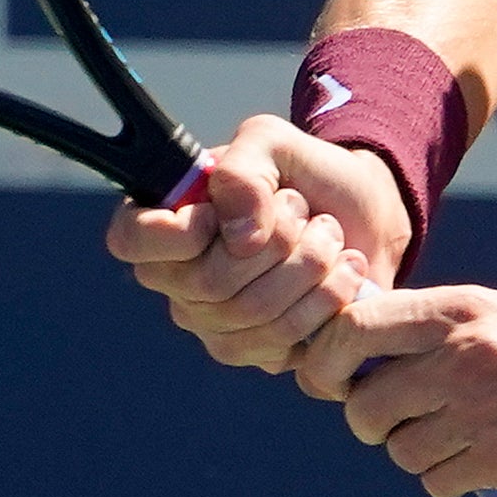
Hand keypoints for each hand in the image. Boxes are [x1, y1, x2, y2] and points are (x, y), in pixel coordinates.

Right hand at [102, 113, 415, 371]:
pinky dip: (328, 299)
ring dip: (310, 264)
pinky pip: (284, 342)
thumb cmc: (306, 173)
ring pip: (253, 313)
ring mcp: (214, 325)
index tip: (223, 210)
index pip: (132, 241)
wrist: (365, 215)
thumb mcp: (271, 142)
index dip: (182, 231)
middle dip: (277, 239)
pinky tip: (343, 273)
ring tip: (330, 235)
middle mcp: (176, 281)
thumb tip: (238, 238)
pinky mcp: (259, 354)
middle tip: (305, 210)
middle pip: (208, 282)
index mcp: (161, 221)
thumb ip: (242, 170)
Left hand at [294, 285, 496, 496]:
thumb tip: (352, 343)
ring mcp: (483, 409)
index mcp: (460, 311)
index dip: (326, 359)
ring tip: (451, 443)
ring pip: (398, 448)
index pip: (355, 326)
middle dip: (370, 422)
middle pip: (364, 402)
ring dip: (414, 455)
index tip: (328, 381)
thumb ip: (433, 326)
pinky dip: (446, 481)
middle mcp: (465, 355)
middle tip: (399, 422)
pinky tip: (475, 466)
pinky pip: (436, 481)